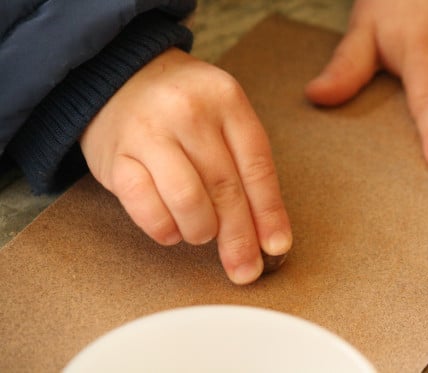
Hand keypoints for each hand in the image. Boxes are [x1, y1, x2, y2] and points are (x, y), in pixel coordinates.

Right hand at [80, 48, 291, 284]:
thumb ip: (244, 163)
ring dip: (201, 231)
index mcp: (226, 100)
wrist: (119, 79)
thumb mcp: (222, 116)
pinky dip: (164, 229)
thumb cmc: (182, 107)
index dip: (269, 213)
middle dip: (239, 237)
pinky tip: (172, 230)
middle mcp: (189, 112)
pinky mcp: (116, 158)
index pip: (256, 167)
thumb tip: (267, 232)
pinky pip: (145, 206)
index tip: (276, 246)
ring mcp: (149, 133)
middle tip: (246, 269)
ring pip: (187, 199)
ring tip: (202, 234)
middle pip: (225, 188)